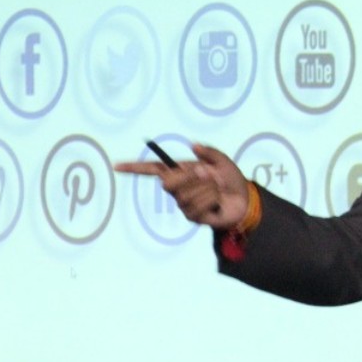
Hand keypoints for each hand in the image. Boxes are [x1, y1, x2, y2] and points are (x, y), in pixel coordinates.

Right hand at [115, 143, 248, 229]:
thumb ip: (209, 152)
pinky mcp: (192, 216)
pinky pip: (197, 206)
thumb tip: (193, 145)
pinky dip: (211, 200)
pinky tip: (217, 202)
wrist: (244, 199)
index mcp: (180, 171)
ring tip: (217, 189)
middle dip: (188, 178)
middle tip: (208, 175)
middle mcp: (178, 187)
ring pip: (186, 195)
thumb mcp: (223, 160)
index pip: (152, 169)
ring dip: (207, 189)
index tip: (117, 166)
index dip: (134, 168)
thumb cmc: (230, 178)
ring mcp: (183, 203)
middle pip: (167, 183)